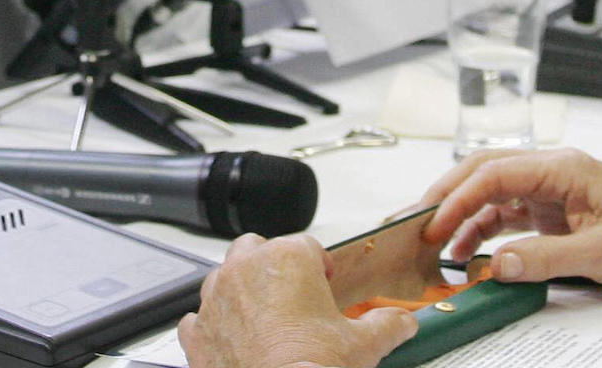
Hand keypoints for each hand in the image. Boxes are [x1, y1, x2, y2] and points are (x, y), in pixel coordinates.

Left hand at [177, 234, 418, 367]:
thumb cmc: (313, 367)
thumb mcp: (365, 343)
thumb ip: (389, 324)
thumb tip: (403, 323)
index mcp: (288, 258)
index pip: (308, 246)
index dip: (320, 266)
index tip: (325, 285)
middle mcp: (246, 269)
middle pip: (257, 248)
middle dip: (272, 265)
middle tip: (292, 294)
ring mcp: (217, 299)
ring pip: (223, 276)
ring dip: (240, 289)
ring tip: (263, 315)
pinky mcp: (197, 331)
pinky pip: (199, 317)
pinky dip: (214, 325)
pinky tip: (233, 340)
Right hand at [418, 149, 601, 297]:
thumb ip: (545, 258)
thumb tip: (497, 264)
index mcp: (565, 168)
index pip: (495, 172)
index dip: (458, 197)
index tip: (434, 224)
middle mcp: (554, 173)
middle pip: (485, 173)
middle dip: (446, 196)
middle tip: (415, 223)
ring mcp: (554, 193)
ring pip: (492, 195)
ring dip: (462, 218)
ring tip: (436, 246)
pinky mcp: (556, 215)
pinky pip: (508, 217)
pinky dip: (483, 233)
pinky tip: (469, 253)